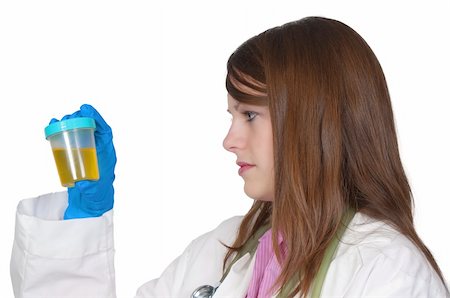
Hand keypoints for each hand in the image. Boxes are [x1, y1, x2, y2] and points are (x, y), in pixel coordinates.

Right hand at [50, 104, 115, 218]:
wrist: (90, 202)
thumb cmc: (97, 195)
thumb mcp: (95, 191)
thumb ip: (90, 188)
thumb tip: (83, 183)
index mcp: (107, 154)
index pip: (105, 132)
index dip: (97, 118)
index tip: (87, 109)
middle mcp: (98, 149)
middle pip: (91, 126)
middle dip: (80, 118)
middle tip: (68, 117)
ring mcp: (86, 150)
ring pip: (80, 130)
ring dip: (70, 122)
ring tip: (58, 121)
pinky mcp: (76, 153)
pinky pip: (69, 138)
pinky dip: (61, 131)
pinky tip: (52, 127)